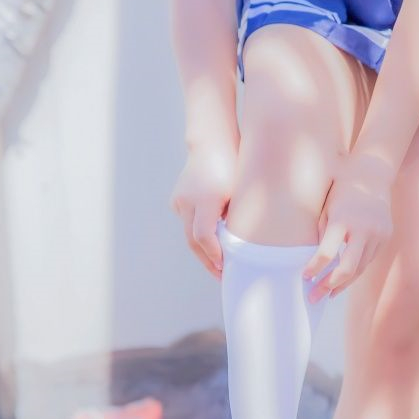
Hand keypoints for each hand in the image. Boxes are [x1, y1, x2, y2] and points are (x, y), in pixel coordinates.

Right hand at [169, 137, 238, 279]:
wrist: (211, 142)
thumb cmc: (233, 164)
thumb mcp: (239, 191)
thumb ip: (237, 217)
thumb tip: (240, 245)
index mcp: (205, 199)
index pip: (204, 236)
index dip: (214, 255)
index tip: (225, 268)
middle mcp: (187, 201)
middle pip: (193, 240)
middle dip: (207, 260)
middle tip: (221, 275)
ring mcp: (179, 200)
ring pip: (189, 233)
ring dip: (202, 250)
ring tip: (217, 265)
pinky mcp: (177, 199)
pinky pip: (187, 222)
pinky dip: (197, 234)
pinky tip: (210, 244)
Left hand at [303, 151, 393, 300]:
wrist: (372, 175)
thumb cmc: (340, 191)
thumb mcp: (326, 208)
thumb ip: (321, 234)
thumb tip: (314, 263)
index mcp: (342, 220)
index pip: (327, 253)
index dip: (314, 268)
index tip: (304, 277)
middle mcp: (363, 229)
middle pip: (348, 268)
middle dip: (329, 286)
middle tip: (313, 298)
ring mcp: (378, 234)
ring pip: (359, 268)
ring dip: (342, 283)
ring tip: (327, 294)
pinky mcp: (385, 237)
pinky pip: (368, 260)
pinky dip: (355, 271)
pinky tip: (342, 281)